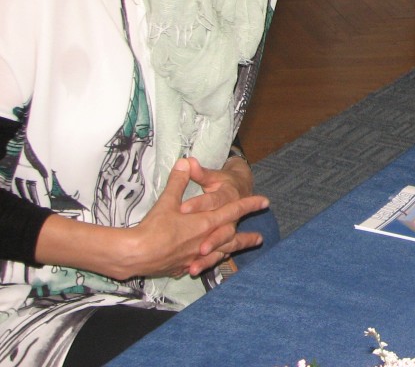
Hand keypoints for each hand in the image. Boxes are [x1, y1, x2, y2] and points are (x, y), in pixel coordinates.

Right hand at [35, 158, 268, 279]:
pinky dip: (211, 261)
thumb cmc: (153, 228)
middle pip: (232, 237)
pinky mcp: (183, 267)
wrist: (135, 255)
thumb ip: (179, 181)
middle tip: (261, 237)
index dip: (249, 205)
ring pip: (221, 254)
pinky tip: (212, 262)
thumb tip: (185, 161)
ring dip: (233, 251)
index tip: (265, 202)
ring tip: (240, 255)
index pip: (233, 211)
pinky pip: (203, 264)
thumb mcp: (167, 201)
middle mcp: (205, 241)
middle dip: (247, 237)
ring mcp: (195, 256)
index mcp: (205, 222)